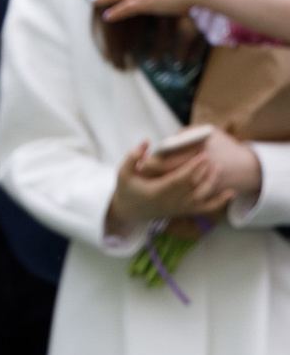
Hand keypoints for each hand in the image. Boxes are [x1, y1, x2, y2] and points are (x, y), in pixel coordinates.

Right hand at [106, 128, 255, 231]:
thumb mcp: (122, 173)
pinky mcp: (185, 210)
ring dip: (212, 181)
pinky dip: (220, 201)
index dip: (193, 167)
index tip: (202, 154)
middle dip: (205, 170)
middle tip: (213, 154)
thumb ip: (132, 157)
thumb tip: (145, 143)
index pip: (180, 179)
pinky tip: (231, 192)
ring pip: (202, 195)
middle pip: (194, 186)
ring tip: (218, 166)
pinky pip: (206, 208)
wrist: (130, 211)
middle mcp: (171, 201)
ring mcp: (179, 207)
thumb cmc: (127, 189)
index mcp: (158, 192)